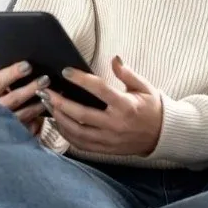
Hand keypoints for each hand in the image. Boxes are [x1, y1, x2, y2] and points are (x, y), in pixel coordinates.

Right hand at [0, 40, 49, 137]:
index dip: (12, 74)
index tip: (28, 65)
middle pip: (13, 98)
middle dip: (30, 88)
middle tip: (45, 78)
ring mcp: (4, 123)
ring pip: (23, 114)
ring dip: (37, 105)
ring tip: (51, 94)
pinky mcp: (14, 134)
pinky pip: (28, 128)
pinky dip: (38, 121)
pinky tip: (50, 112)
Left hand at [40, 55, 162, 156]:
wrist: (162, 135)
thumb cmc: (152, 108)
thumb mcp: (145, 87)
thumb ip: (127, 73)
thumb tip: (114, 59)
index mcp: (126, 105)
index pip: (99, 90)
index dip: (81, 80)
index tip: (66, 72)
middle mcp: (116, 124)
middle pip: (82, 114)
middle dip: (61, 103)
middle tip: (46, 92)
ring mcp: (109, 139)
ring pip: (78, 131)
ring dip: (60, 119)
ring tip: (49, 106)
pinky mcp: (106, 149)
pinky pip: (81, 144)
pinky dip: (67, 135)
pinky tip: (59, 123)